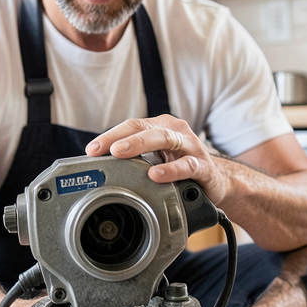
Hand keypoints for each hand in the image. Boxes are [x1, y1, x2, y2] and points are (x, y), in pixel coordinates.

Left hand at [85, 114, 229, 204]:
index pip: (131, 126)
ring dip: (140, 145)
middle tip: (105, 149)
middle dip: (121, 138)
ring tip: (121, 153)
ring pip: (165, 139)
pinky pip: (187, 165)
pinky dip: (170, 170)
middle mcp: (175, 131)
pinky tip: (156, 175)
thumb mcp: (154, 158)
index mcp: (159, 127)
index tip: (91, 149)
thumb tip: (99, 166)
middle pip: (144, 128)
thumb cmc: (179, 165)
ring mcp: (190, 146)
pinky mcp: (203, 166)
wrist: (215, 181)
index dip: (110, 136)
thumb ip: (132, 158)